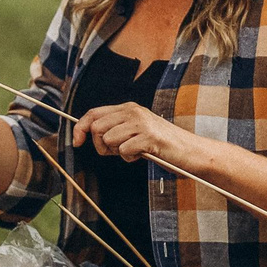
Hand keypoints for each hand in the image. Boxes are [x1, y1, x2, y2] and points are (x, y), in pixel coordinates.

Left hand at [74, 102, 192, 164]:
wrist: (190, 150)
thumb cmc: (160, 144)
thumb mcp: (134, 130)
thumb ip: (114, 128)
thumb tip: (86, 133)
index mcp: (128, 108)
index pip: (93, 113)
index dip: (80, 128)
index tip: (77, 142)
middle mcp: (133, 112)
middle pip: (97, 128)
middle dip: (100, 145)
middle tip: (116, 151)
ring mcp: (142, 123)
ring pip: (108, 140)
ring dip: (118, 151)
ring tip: (134, 151)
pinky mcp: (149, 137)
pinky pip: (124, 150)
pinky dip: (130, 157)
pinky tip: (143, 154)